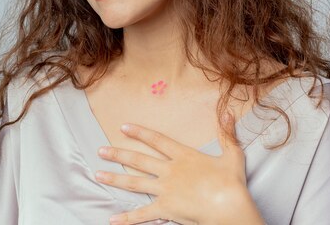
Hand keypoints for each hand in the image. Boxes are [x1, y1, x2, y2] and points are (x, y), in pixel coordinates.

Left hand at [95, 113, 264, 224]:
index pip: (156, 140)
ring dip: (114, 179)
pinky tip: (112, 219)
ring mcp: (165, 190)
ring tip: (98, 175)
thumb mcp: (232, 155)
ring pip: (134, 183)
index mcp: (183, 156)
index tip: (123, 127)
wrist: (228, 207)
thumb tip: (229, 114)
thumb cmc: (231, 183)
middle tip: (100, 150)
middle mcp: (169, 171)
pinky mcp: (165, 209)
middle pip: (138, 160)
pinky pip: (142, 214)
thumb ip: (227, 135)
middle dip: (117, 155)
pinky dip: (127, 218)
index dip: (139, 133)